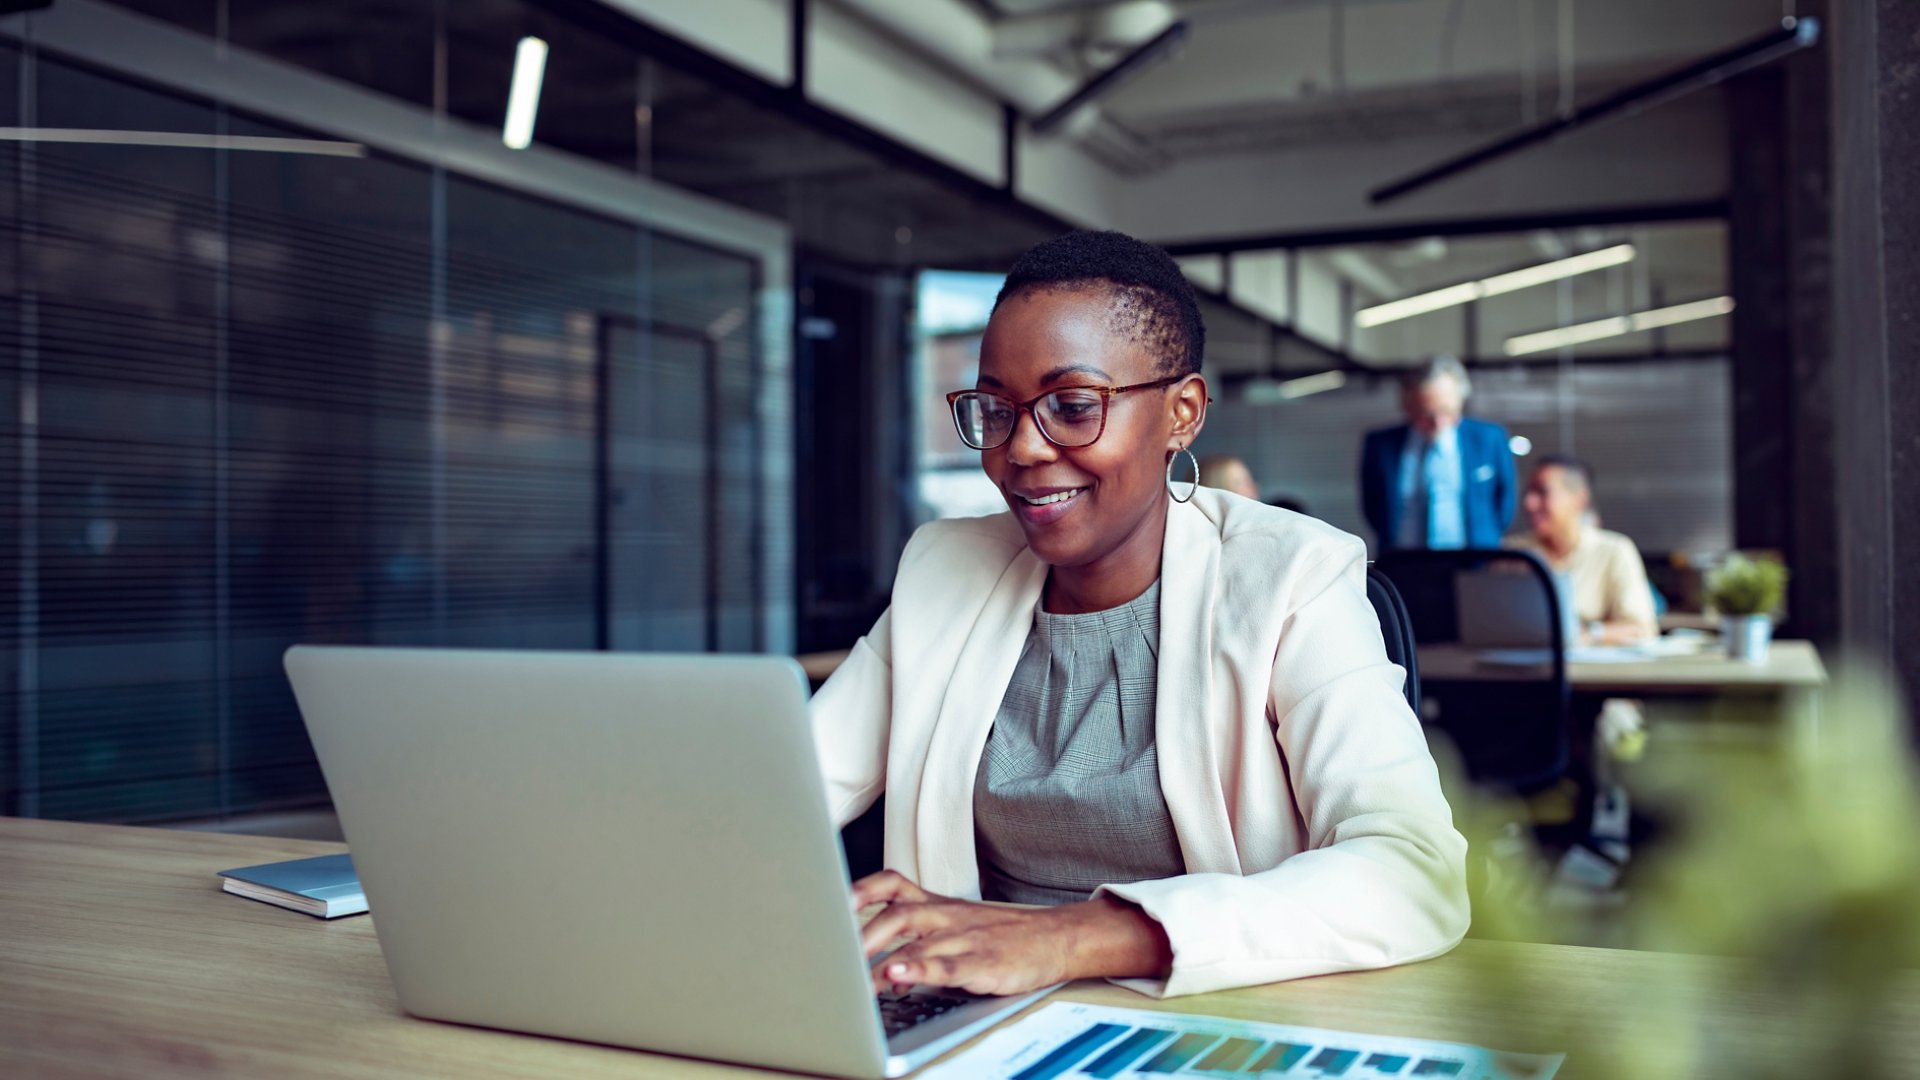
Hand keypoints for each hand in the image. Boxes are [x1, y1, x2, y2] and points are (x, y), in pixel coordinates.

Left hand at [851, 870, 1171, 996]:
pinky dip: (918, 969)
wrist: (1055, 938)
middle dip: (860, 936)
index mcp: (937, 904)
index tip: (829, 901)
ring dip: (879, 957)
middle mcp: (945, 917)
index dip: (860, 890)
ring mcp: (963, 939)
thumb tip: (871, 959)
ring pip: (915, 941)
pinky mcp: (982, 964)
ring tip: (853, 973)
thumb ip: (914, 933)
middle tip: (831, 955)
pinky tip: (897, 976)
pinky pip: (946, 965)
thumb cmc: (999, 933)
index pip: (892, 885)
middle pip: (895, 915)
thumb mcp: (954, 920)